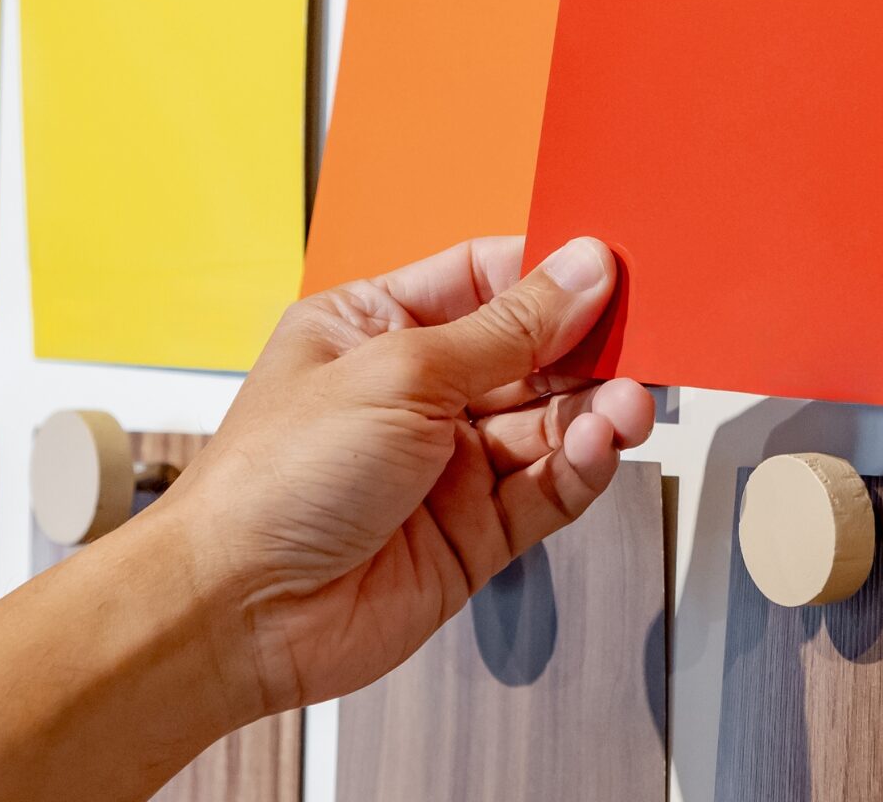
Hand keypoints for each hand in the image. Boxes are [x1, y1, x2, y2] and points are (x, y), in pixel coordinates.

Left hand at [150, 236, 652, 719]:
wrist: (241, 611)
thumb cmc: (275, 479)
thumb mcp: (400, 372)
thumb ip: (506, 329)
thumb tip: (579, 272)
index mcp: (376, 326)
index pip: (485, 279)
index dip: (549, 275)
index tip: (611, 270)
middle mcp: (416, 392)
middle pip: (531, 352)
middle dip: (587, 347)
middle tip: (641, 341)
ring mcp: (447, 464)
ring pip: (550, 422)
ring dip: (595, 411)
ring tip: (628, 406)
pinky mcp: (475, 532)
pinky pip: (549, 488)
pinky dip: (583, 466)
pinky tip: (599, 448)